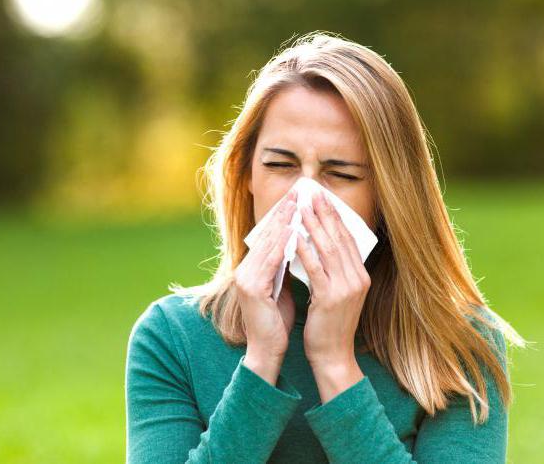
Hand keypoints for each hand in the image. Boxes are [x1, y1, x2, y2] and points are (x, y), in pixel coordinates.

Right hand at [234, 188, 296, 365]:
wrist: (266, 351)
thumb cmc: (276, 321)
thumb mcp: (280, 287)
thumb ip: (284, 266)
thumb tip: (298, 245)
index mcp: (250, 269)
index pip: (267, 237)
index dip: (282, 217)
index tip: (298, 199)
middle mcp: (244, 270)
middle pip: (265, 235)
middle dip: (284, 213)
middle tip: (299, 192)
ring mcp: (245, 278)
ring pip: (268, 244)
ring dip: (284, 223)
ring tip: (298, 205)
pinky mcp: (252, 288)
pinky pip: (270, 261)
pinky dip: (283, 245)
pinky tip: (295, 232)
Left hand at [295, 189, 370, 369]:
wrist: (333, 355)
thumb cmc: (330, 325)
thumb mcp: (337, 294)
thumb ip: (334, 271)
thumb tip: (320, 245)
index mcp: (361, 276)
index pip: (348, 239)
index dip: (335, 217)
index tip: (323, 198)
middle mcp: (357, 278)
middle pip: (340, 238)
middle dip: (325, 214)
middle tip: (312, 193)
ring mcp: (346, 288)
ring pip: (328, 249)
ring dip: (314, 226)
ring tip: (302, 208)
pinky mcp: (331, 297)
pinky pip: (315, 268)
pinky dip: (305, 250)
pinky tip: (295, 237)